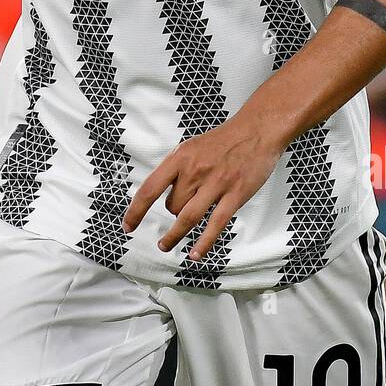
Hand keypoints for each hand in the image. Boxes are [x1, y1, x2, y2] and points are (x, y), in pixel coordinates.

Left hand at [122, 110, 282, 261]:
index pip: (150, 188)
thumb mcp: (191, 147)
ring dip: (174, 235)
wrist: (257, 130)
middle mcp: (195, 170)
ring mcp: (216, 184)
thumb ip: (176, 169)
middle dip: (173, 212)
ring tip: (165, 245)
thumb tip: (159, 192)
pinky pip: (215, 225)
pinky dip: (203, 243)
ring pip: (187, 218)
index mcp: (181, 157)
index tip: (128, 225)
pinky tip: (195, 254)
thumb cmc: (224, 140)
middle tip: (181, 209)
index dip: (136, 210)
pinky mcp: (235, 195)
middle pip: (172, 206)